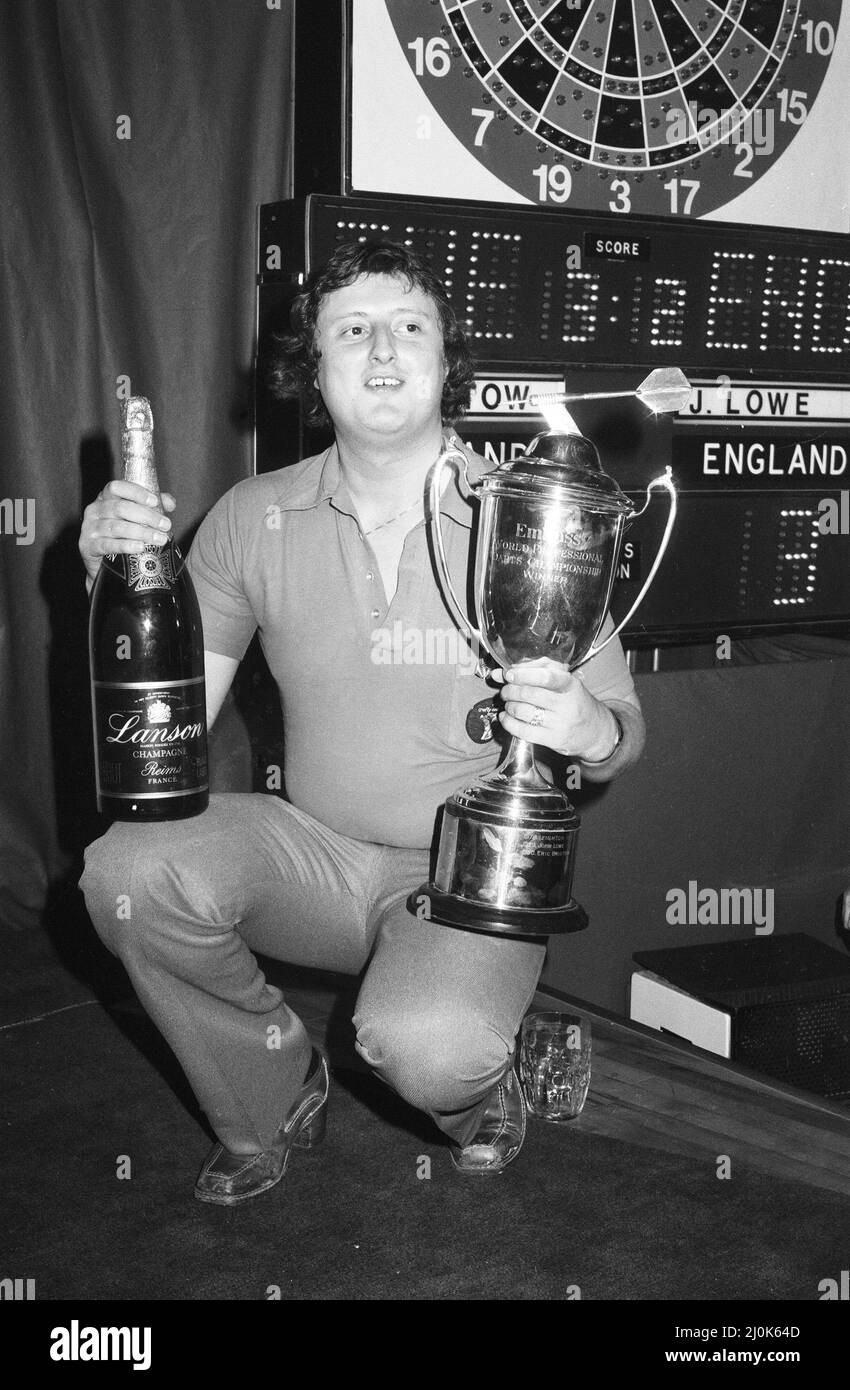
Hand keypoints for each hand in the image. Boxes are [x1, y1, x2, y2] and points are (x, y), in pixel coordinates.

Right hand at [79, 481, 175, 583]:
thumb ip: (152, 506)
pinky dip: (126, 545)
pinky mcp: (88, 546)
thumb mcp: (136, 517)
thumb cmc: (121, 535)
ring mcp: (89, 528)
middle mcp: (95, 510)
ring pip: (117, 527)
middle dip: (147, 516)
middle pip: (121, 508)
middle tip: (166, 525)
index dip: (136, 492)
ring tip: (159, 539)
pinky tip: (140, 547)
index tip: (154, 501)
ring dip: (142, 532)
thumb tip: (170, 502)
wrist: (103, 564)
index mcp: (105, 498)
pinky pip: (108, 544)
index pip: (116, 487)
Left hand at [494, 657, 618, 760]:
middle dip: (510, 690)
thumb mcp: (562, 680)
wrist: (595, 730)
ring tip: (509, 704)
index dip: (523, 675)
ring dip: (509, 706)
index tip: (509, 675)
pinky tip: (507, 717)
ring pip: (523, 712)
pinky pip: (523, 731)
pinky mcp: (553, 739)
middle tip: (506, 690)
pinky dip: (509, 723)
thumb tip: (500, 673)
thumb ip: (533, 671)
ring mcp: (560, 723)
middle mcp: (567, 704)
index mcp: (570, 684)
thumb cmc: (574, 701)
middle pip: (529, 694)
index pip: (545, 677)